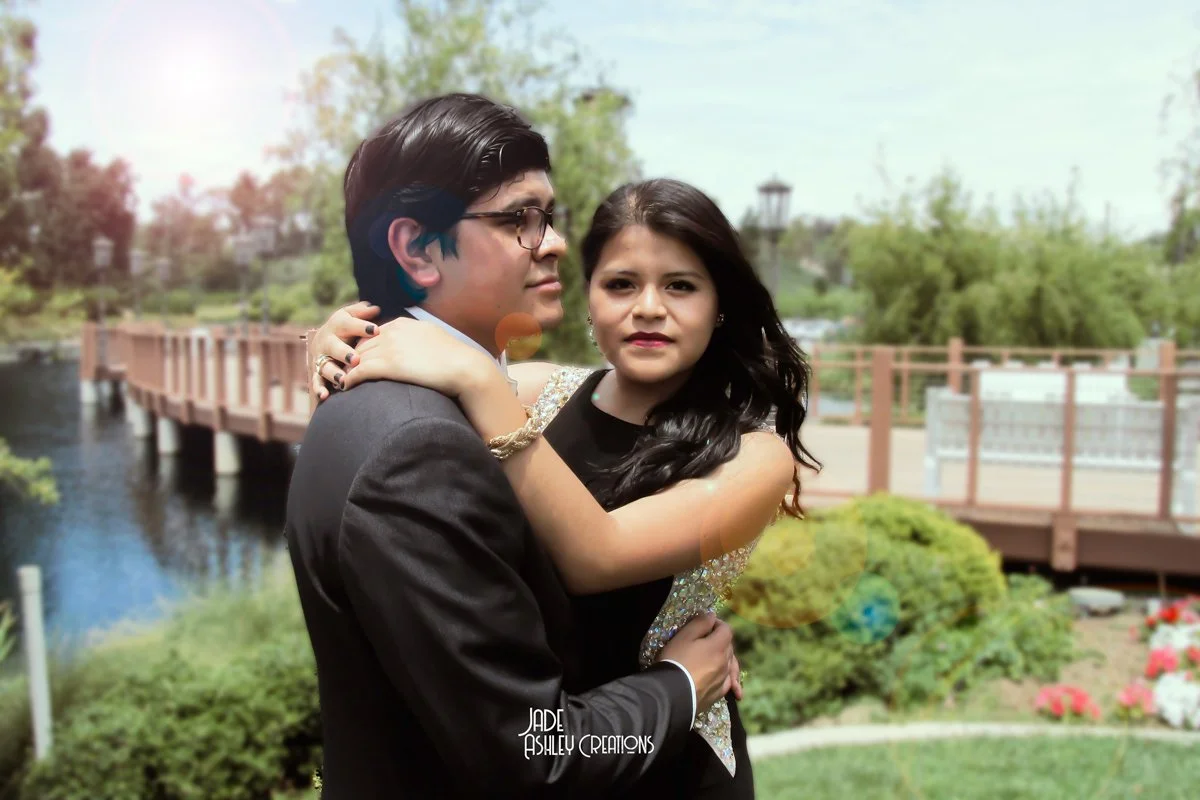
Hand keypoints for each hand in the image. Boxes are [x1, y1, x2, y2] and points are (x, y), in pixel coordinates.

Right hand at [309, 301, 380, 400]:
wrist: (325, 338)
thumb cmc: (346, 327)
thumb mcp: (352, 316)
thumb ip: (362, 313)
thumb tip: (375, 308)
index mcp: (337, 325)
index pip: (349, 324)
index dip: (362, 327)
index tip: (376, 330)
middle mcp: (326, 340)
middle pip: (334, 346)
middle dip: (344, 353)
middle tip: (355, 359)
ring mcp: (321, 357)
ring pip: (325, 365)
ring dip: (333, 373)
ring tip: (342, 379)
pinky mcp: (317, 371)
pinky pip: (316, 381)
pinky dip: (319, 389)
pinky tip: (325, 396)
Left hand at [340, 317, 497, 397]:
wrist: (464, 367)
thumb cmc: (454, 358)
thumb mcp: (433, 338)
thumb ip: (417, 339)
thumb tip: (414, 349)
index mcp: (403, 324)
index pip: (374, 334)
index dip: (365, 348)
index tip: (360, 359)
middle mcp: (392, 332)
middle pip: (362, 345)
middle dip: (351, 358)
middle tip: (342, 371)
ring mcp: (389, 347)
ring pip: (357, 357)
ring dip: (347, 369)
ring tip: (340, 380)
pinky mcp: (388, 364)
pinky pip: (360, 371)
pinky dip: (350, 379)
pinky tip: (346, 386)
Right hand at [658, 612, 735, 711]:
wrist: (671, 694)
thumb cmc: (676, 660)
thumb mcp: (684, 636)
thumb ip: (700, 623)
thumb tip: (712, 616)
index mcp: (719, 646)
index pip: (726, 629)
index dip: (717, 624)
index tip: (705, 624)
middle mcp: (725, 662)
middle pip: (729, 646)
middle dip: (720, 640)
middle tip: (705, 640)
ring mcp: (723, 680)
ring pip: (729, 665)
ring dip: (724, 659)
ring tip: (716, 659)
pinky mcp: (717, 694)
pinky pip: (728, 683)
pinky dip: (728, 679)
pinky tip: (727, 682)